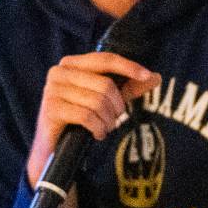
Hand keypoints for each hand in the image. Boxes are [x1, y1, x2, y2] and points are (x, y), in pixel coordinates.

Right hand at [26, 52, 160, 190]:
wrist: (54, 149)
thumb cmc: (80, 120)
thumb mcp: (106, 101)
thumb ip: (128, 87)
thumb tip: (156, 77)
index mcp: (71, 64)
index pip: (104, 59)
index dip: (128, 67)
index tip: (148, 76)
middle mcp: (59, 72)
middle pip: (105, 84)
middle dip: (117, 106)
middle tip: (114, 120)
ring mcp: (52, 90)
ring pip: (97, 101)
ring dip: (108, 121)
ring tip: (104, 128)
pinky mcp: (51, 109)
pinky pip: (87, 116)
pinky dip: (98, 128)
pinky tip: (96, 134)